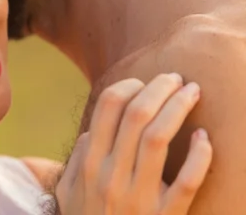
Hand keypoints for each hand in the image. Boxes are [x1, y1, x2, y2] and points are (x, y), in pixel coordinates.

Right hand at [56, 74, 212, 214]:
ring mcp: (138, 198)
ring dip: (178, 108)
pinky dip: (199, 157)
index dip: (127, 86)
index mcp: (89, 164)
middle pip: (136, 115)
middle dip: (158, 88)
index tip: (141, 82)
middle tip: (174, 76)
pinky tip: (204, 138)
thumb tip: (95, 130)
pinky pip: (186, 183)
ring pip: (158, 139)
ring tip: (193, 91)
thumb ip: (79, 157)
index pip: (107, 109)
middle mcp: (111, 176)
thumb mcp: (70, 191)